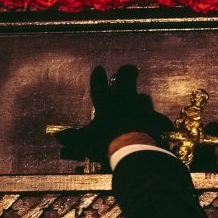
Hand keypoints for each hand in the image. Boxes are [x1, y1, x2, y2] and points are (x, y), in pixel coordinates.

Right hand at [53, 66, 174, 161]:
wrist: (133, 148)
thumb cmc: (105, 141)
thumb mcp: (84, 141)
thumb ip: (72, 138)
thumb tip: (58, 137)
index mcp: (105, 101)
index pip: (99, 82)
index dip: (98, 75)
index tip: (99, 69)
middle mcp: (124, 98)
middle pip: (128, 76)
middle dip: (127, 72)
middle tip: (128, 70)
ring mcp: (142, 107)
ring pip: (142, 96)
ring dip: (140, 98)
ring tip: (139, 100)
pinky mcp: (155, 118)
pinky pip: (158, 118)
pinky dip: (157, 121)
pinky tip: (158, 124)